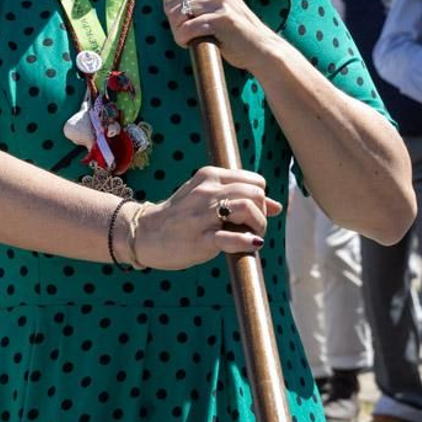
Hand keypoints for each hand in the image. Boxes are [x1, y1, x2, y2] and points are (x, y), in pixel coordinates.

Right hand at [135, 167, 280, 270]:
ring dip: (259, 226)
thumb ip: (239, 197)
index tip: (255, 213)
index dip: (262, 198)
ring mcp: (203, 215)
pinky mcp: (200, 239)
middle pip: (255, 193)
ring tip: (253, 236)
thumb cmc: (180, 216)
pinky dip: (247, 242)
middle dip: (263, 213)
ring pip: (247, 209)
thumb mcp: (206, 197)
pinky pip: (231, 238)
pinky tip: (251, 245)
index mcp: (209, 176)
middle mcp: (207, 191)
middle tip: (254, 228)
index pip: (255, 181)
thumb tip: (277, 206)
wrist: (145, 233)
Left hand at [161, 0, 269, 69]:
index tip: (184, 17)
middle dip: (174, 22)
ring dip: (179, 32)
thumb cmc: (231, 23)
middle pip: (170, 3)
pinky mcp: (222, 17)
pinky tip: (193, 42)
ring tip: (192, 37)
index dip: (170, 7)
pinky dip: (184, 39)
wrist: (258, 45)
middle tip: (188, 31)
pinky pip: (187, 29)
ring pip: (177, 16)